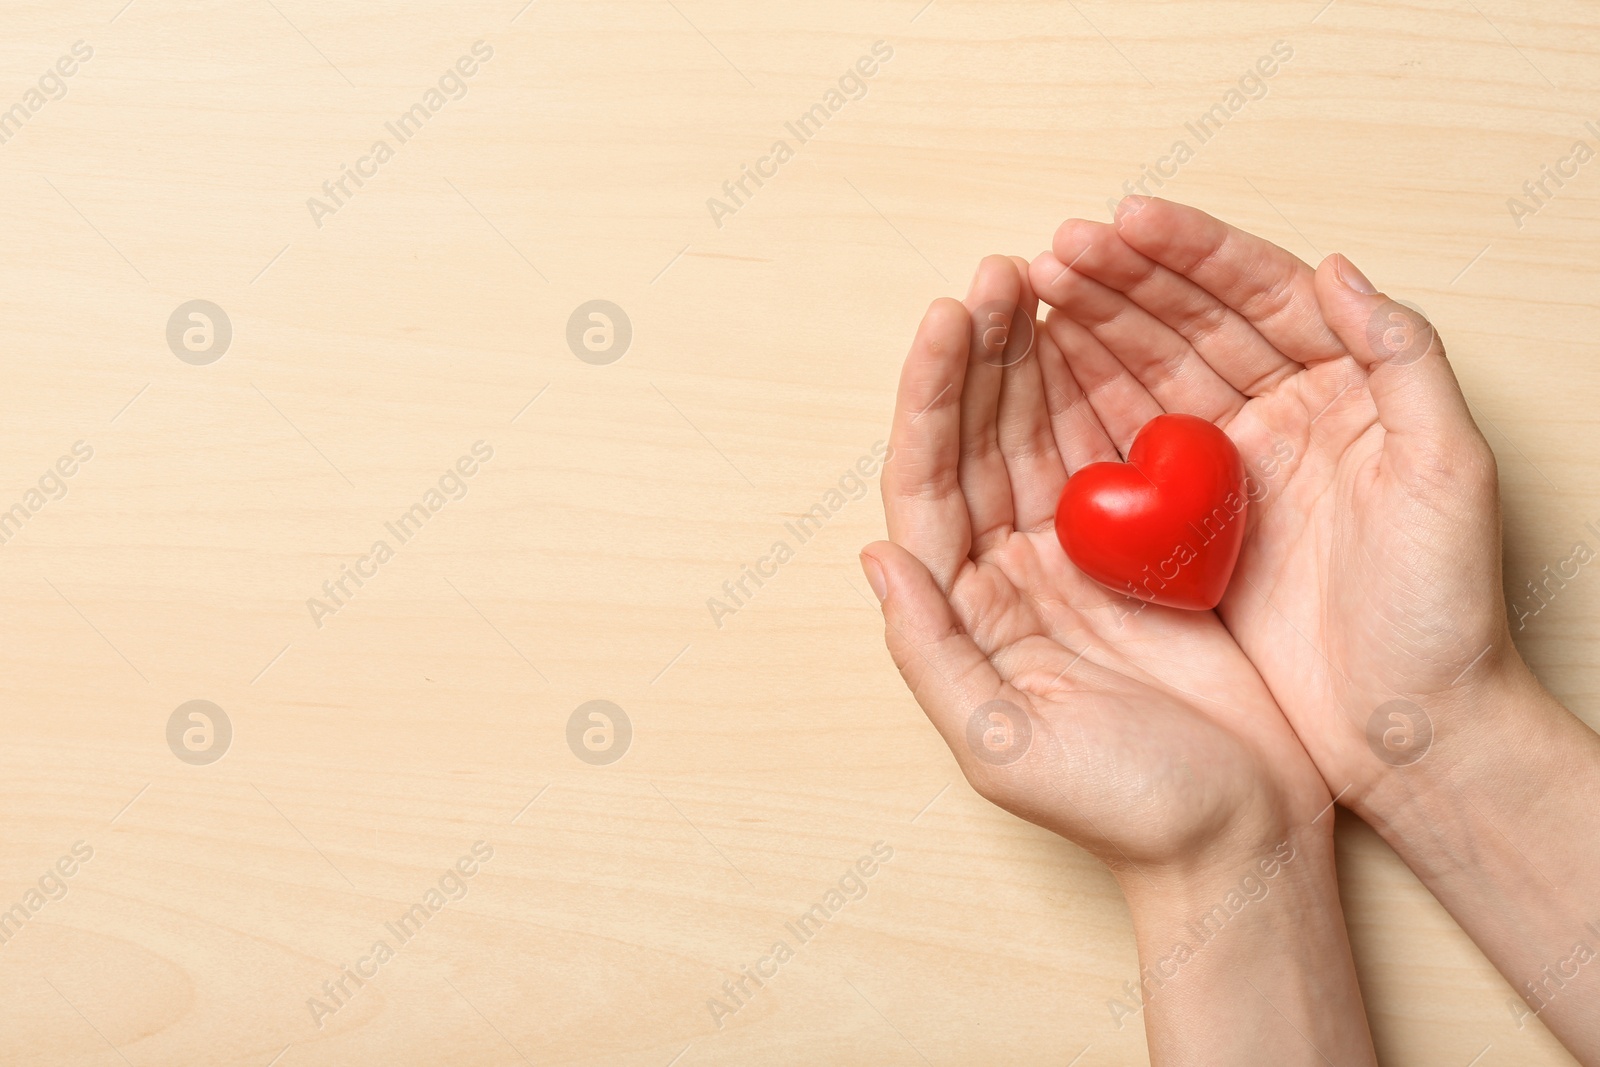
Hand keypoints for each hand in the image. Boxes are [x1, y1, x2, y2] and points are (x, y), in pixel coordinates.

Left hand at [864, 253, 1377, 1064]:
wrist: (1240, 842)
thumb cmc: (1127, 809)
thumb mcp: (1005, 747)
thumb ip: (931, 653)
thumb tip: (874, 558)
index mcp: (962, 610)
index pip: (927, 479)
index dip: (931, 394)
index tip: (949, 314)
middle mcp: (1007, 571)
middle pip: (977, 439)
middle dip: (982, 353)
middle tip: (1000, 270)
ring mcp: (1075, 555)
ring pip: (1038, 432)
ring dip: (1034, 356)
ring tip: (1042, 277)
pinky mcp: (1144, 551)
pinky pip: (1112, 450)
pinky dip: (1105, 391)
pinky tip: (1106, 336)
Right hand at [1026, 196, 1510, 806]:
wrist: (1408, 729)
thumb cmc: (1443, 609)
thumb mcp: (1447, 472)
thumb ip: (1405, 358)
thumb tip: (1338, 267)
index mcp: (1342, 387)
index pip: (1257, 295)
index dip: (1190, 252)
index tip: (1125, 219)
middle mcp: (1277, 416)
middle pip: (1188, 324)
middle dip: (1119, 280)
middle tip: (1052, 254)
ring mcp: (1223, 473)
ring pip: (1145, 377)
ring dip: (1087, 332)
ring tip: (1028, 294)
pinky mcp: (1182, 531)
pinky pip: (1120, 451)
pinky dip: (1076, 409)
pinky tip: (1035, 377)